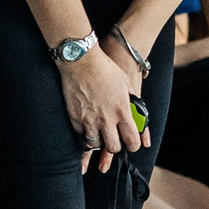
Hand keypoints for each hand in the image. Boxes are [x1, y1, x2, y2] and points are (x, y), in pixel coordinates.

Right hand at [59, 44, 143, 173]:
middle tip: (114, 143)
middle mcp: (106, 119)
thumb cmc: (105, 68)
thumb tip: (134, 113)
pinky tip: (86, 127)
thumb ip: (130, 101)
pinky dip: (84, 133)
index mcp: (122, 110)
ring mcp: (89, 120)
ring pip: (95, 145)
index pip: (132, 139)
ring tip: (99, 136)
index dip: (133, 146)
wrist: (80, 61)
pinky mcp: (75, 118)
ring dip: (98, 142)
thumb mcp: (124, 84)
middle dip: (115, 148)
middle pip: (113, 148)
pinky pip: (80, 135)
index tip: (132, 145)